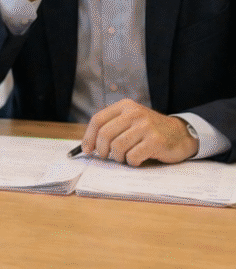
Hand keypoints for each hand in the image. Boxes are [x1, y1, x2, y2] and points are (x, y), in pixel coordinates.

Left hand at [81, 100, 197, 165]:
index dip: (89, 137)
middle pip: (105, 134)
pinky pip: (132, 157)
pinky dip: (131, 162)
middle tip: (105, 156)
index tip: (87, 149)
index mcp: (125, 106)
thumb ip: (112, 127)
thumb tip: (87, 145)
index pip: (98, 120)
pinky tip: (137, 160)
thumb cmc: (150, 130)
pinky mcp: (156, 141)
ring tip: (124, 157)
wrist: (181, 134)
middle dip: (101, 150)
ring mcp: (146, 127)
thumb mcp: (131, 120)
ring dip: (118, 157)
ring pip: (117, 147)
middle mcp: (135, 113)